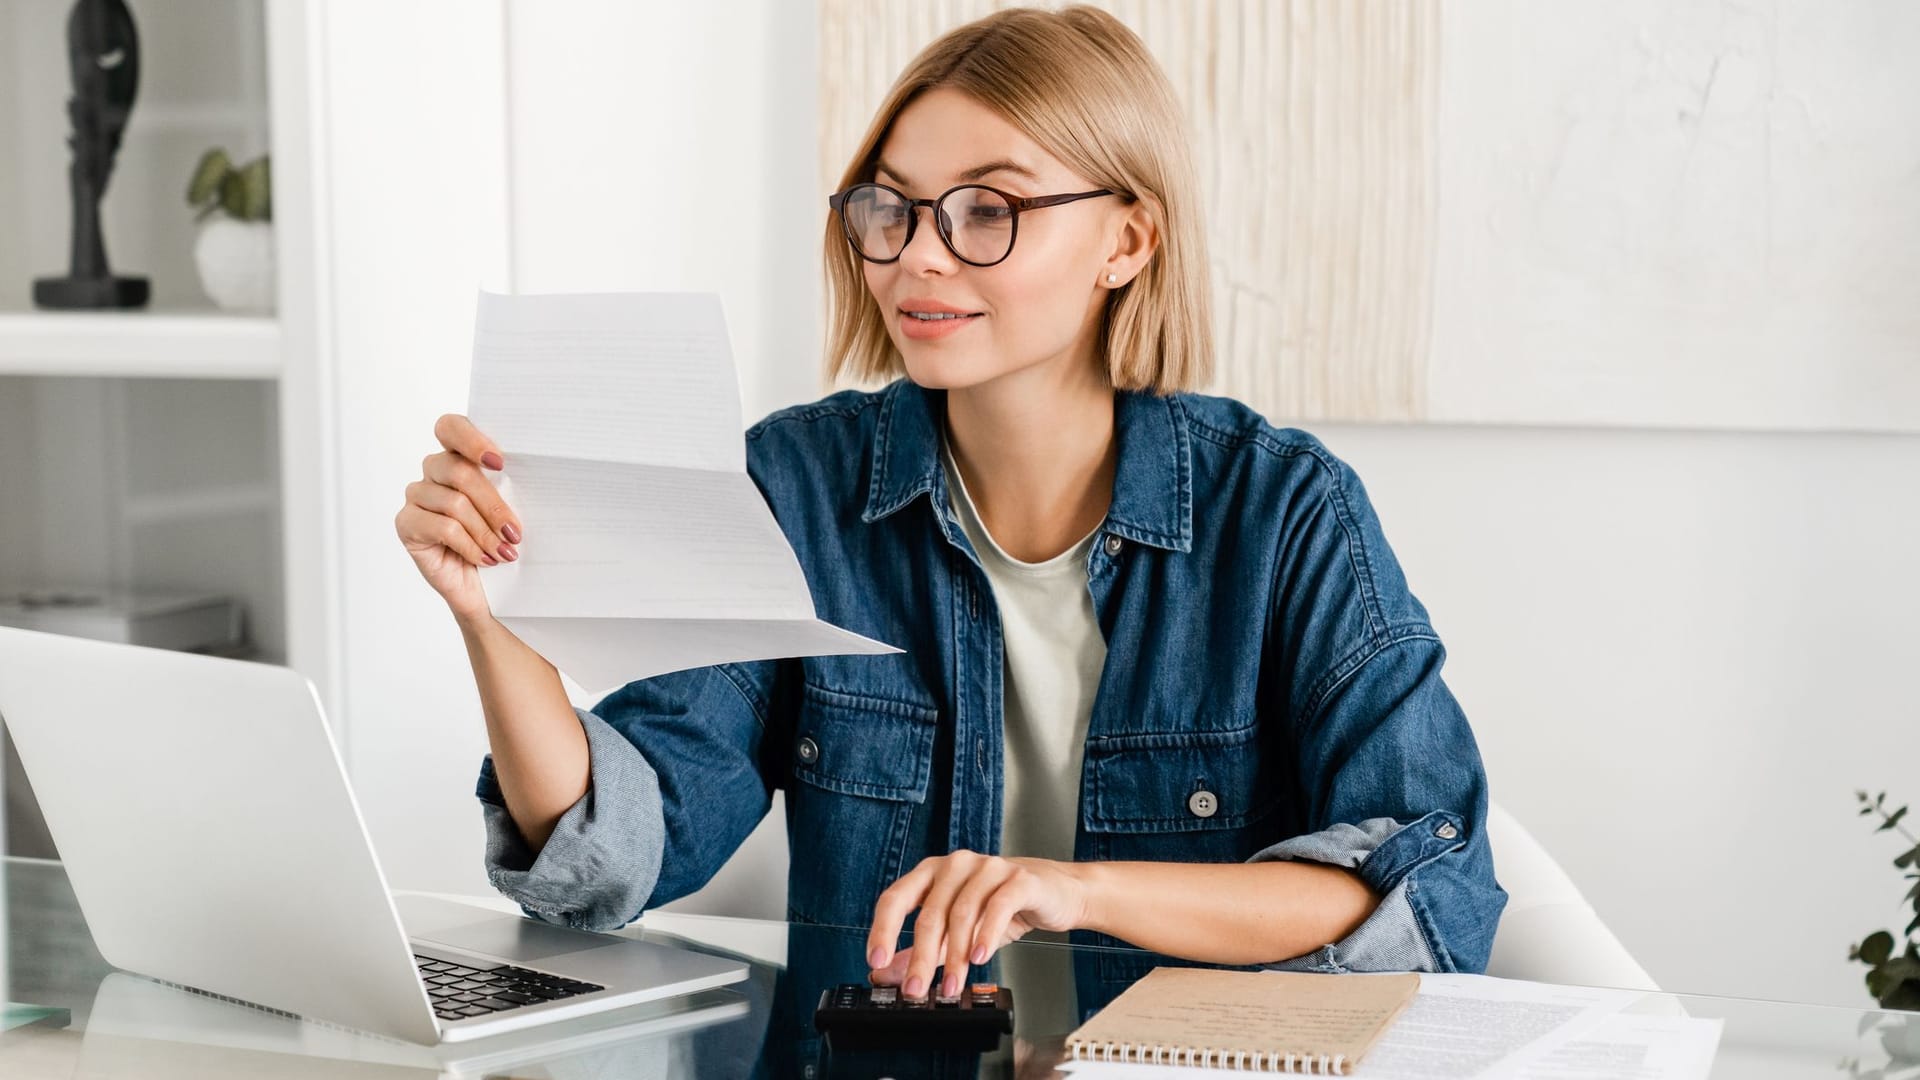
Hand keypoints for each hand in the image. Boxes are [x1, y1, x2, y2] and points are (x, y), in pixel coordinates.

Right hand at [393, 413, 523, 623]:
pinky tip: (484, 559)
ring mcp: (417, 496)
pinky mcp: (407, 524)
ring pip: (454, 503)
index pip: (452, 427)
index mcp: (459, 455)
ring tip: (505, 552)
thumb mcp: (509, 511)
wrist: (486, 587)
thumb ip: (508, 488)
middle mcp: (434, 471)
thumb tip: (531, 478)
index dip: (472, 440)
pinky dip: (469, 545)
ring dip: (485, 532)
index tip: (499, 463)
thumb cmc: (500, 541)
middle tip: (515, 532)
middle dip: (493, 504)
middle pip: (459, 471)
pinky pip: (442, 527)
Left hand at [865, 850, 1088, 999]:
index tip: (875, 960)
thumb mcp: (959, 932)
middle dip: (920, 957)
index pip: (896, 897)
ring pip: (962, 913)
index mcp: (933, 873)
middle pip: (930, 912)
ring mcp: (988, 867)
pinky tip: (980, 957)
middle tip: (916, 989)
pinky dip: (986, 935)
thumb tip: (888, 973)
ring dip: (955, 956)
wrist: (1058, 894)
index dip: (882, 930)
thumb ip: (924, 950)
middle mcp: (956, 865)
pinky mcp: (1019, 878)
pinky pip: (998, 907)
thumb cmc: (1005, 908)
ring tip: (952, 985)